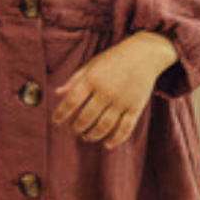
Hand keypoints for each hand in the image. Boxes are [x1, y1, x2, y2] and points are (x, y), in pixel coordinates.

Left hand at [53, 32, 176, 147]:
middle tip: (71, 130)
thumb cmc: (113, 59)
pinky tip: (107, 144)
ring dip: (92, 135)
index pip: (71, 101)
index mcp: (91, 79)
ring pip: (104, 125)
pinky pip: (125, 128)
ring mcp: (122, 101)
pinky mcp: (136, 108)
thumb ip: (74, 80)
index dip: (61, 113)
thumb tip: (57, 93)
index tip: (55, 121)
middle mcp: (106, 91)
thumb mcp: (91, 64)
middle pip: (86, 116)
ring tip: (85, 137)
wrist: (143, 55)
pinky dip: (116, 139)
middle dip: (76, 127)